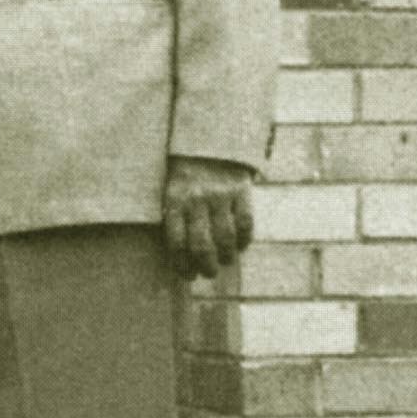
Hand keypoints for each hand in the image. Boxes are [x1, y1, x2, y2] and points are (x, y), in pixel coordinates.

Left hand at [163, 155, 255, 279]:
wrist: (209, 142)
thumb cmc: (185, 176)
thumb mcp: (170, 192)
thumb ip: (175, 219)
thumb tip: (181, 259)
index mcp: (174, 200)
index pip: (176, 242)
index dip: (182, 264)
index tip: (187, 275)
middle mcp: (197, 199)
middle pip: (202, 245)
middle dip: (206, 266)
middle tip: (208, 273)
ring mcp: (220, 195)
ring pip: (226, 238)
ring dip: (227, 257)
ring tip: (225, 261)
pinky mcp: (241, 190)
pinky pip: (246, 223)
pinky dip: (244, 240)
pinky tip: (240, 246)